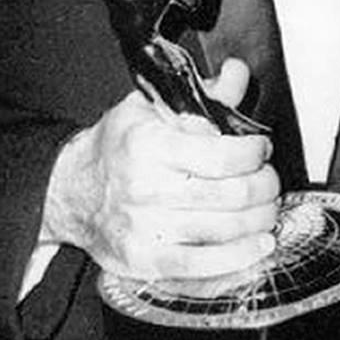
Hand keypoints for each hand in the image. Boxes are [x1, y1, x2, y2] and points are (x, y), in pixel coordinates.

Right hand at [42, 58, 280, 279]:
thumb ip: (204, 95)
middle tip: (269, 181)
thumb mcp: (154, 108)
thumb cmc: (118, 147)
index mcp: (149, 145)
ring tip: (267, 208)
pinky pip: (202, 266)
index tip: (261, 149)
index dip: (255, 153)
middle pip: (233, 194)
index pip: (224, 155)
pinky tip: (259, 245)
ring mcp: (143, 229)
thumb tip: (238, 73)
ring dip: (260, 219)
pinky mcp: (143, 261)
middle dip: (265, 186)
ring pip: (224, 229)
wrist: (69, 190)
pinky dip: (239, 257)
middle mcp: (145, 188)